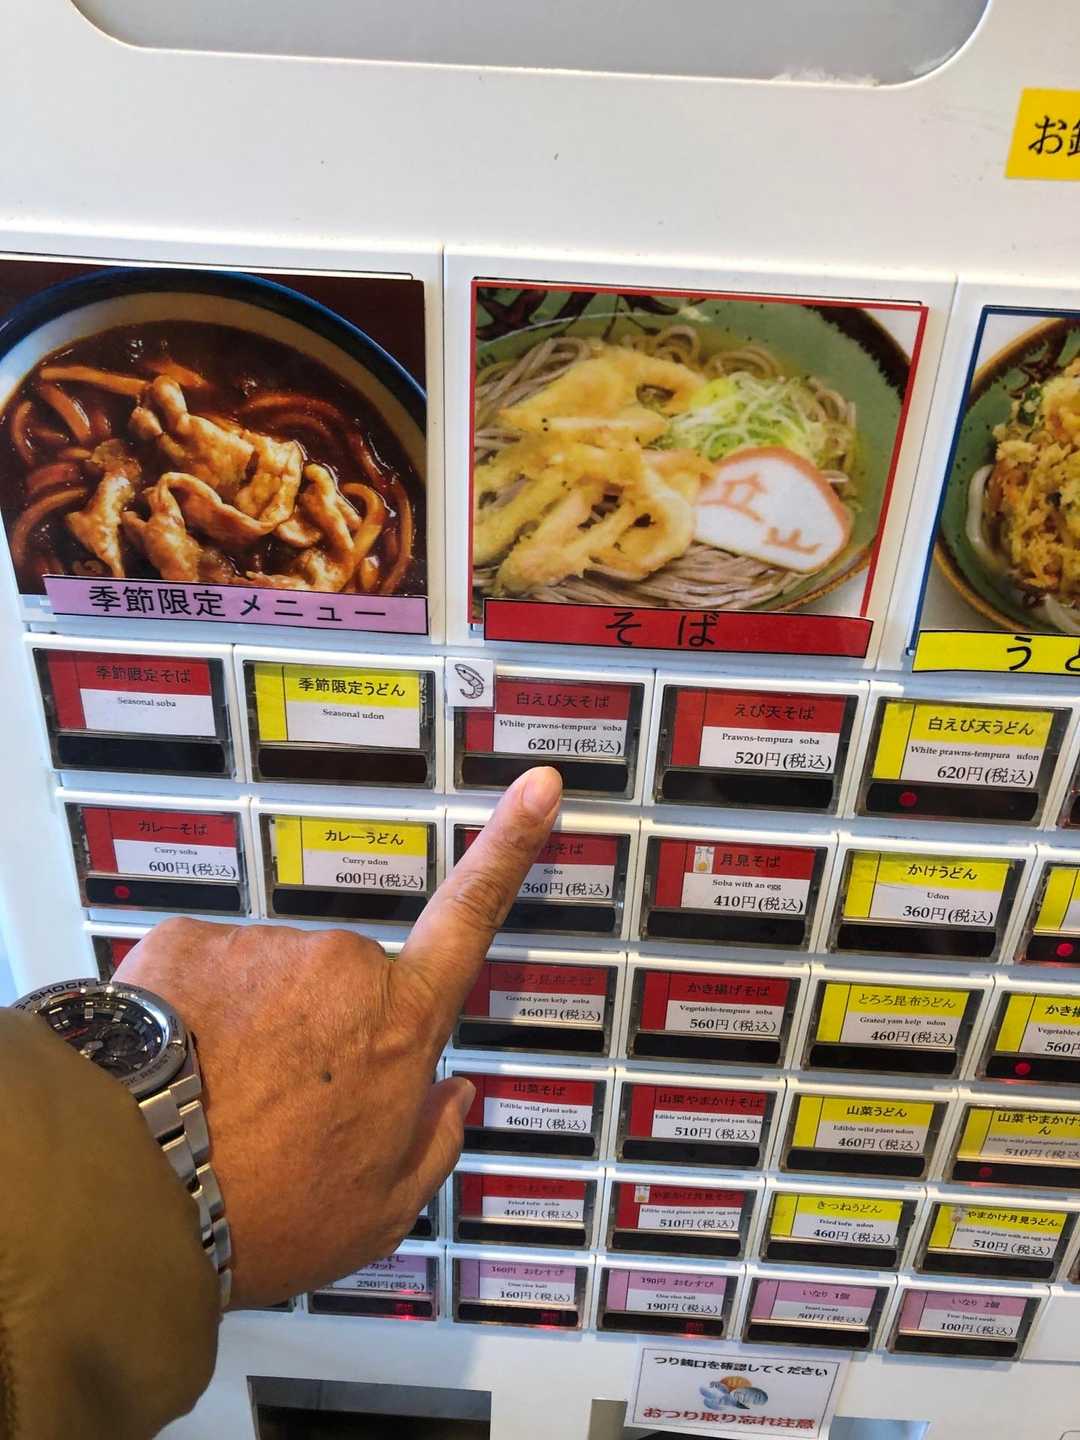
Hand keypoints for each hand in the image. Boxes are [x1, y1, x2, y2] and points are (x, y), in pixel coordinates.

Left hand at [115, 766, 562, 1307]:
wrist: (132, 1199)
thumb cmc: (265, 1215)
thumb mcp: (377, 1213)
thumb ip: (431, 1145)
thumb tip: (450, 1094)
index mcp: (400, 1023)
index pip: (470, 917)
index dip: (509, 846)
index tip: (538, 783)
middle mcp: (340, 966)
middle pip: (345, 985)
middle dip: (321, 1031)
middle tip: (276, 1112)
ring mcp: (262, 946)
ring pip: (268, 981)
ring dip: (249, 1025)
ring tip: (213, 1103)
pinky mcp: (186, 941)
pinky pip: (202, 972)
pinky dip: (189, 1013)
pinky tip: (170, 1071)